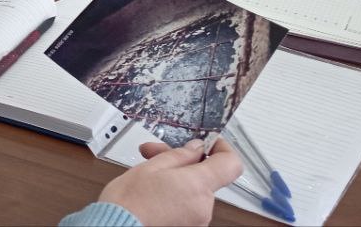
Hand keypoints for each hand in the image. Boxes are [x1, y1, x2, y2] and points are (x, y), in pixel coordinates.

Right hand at [98, 137, 241, 226]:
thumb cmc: (129, 203)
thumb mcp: (153, 167)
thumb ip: (179, 155)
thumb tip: (196, 148)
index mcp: (198, 186)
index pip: (231, 163)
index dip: (221, 147)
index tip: (208, 141)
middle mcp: (203, 207)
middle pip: (206, 176)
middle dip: (182, 161)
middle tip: (156, 152)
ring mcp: (196, 221)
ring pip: (194, 189)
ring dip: (175, 177)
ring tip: (147, 171)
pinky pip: (187, 204)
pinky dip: (174, 193)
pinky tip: (152, 189)